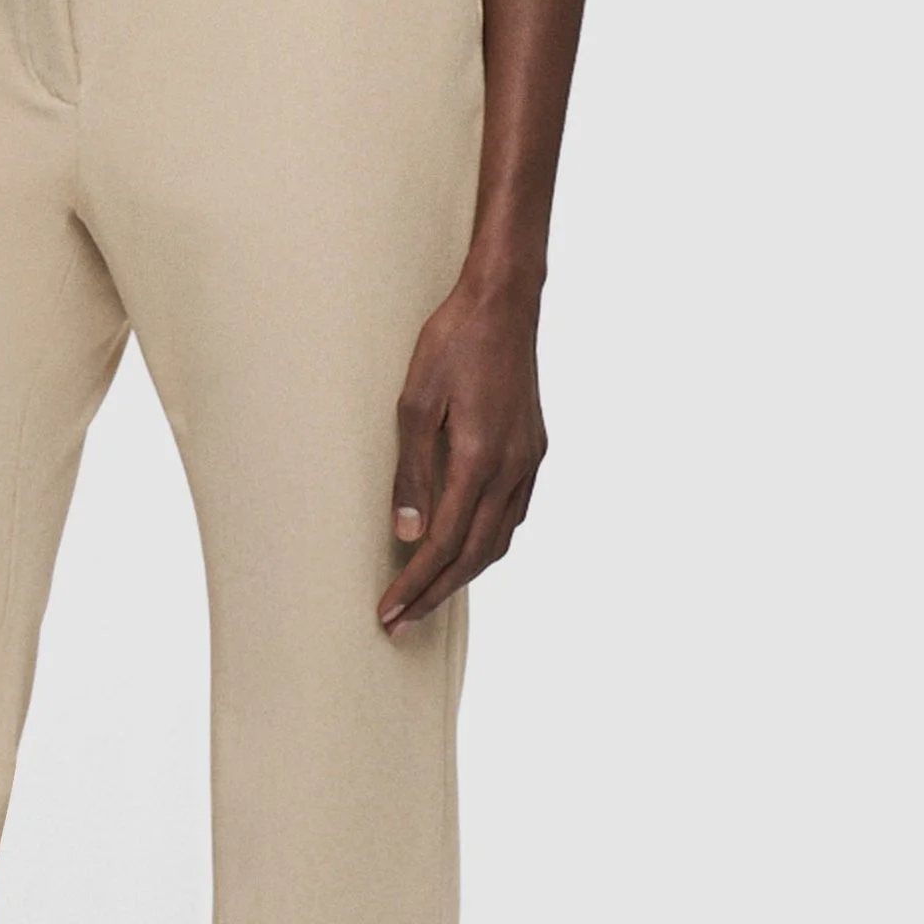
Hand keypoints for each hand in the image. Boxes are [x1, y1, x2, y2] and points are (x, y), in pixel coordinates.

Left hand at [380, 265, 547, 631]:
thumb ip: (412, 474)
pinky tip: (469, 546)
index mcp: (479, 459)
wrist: (504, 301)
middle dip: (437, 592)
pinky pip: (515, 513)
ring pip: (500, 538)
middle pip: (475, 554)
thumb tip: (408, 534)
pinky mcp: (535, 447)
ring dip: (465, 572)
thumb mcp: (415, 403)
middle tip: (402, 622)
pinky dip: (489, 541)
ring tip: (430, 594)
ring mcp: (529, 459)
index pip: (444, 543)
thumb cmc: (452, 342)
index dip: (415, 584)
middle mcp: (512, 468)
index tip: (388, 611)